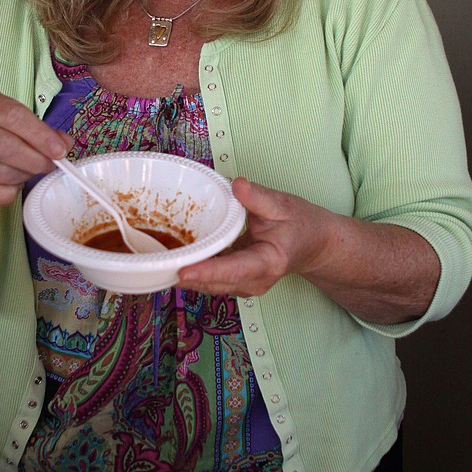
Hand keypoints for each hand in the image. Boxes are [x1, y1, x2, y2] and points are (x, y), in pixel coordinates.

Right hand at [0, 87, 68, 211]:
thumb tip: (64, 144)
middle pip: (6, 146)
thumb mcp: (17, 123)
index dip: (41, 135)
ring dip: (24, 175)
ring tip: (27, 170)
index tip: (60, 150)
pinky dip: (10, 193)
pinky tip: (11, 184)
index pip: (13, 116)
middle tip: (50, 165)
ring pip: (3, 172)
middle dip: (36, 159)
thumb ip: (43, 131)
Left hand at [177, 177, 438, 321]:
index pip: (234, 270)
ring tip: (158, 260)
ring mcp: (246, 286)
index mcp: (269, 262)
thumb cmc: (302, 223)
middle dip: (186, 274)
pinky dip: (193, 270)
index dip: (207, 271)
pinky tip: (173, 257)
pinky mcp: (237, 283)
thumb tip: (238, 185)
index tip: (182, 271)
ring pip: (209, 285)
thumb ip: (260, 197)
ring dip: (186, 274)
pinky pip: (211, 280)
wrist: (315, 244)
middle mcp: (256, 282)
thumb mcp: (285, 204)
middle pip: (215, 282)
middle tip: (155, 261)